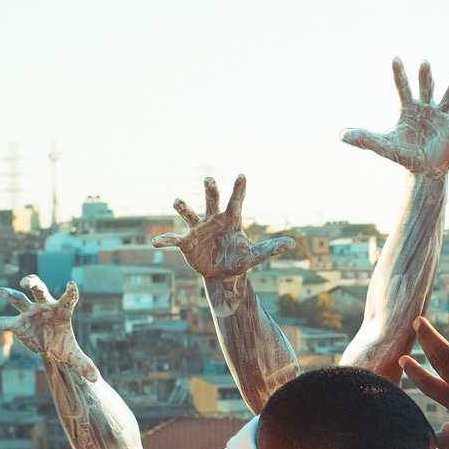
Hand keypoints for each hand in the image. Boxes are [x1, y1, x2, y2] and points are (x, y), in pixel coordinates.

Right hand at [0, 275, 99, 380]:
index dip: (71, 292)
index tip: (72, 284)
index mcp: (62, 310)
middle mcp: (44, 306)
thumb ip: (85, 365)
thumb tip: (95, 380)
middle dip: (32, 283)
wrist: (50, 346)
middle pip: (39, 289)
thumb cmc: (64, 344)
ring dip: (9, 294)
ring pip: (18, 299)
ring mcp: (29, 313)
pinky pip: (4, 322)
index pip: (68, 299)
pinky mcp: (18, 324)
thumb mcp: (75, 356)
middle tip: (25, 281)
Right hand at [153, 175, 293, 312]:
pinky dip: (165, 240)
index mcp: (231, 220)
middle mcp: (213, 220)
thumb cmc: (240, 259)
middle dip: (211, 190)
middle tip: (209, 179)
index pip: (236, 201)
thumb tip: (292, 243)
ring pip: (190, 214)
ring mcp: (198, 229)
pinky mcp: (187, 243)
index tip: (241, 176)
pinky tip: (156, 242)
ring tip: (177, 201)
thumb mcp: (256, 255)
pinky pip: (174, 240)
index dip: (238, 189)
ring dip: (183, 208)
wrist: (222, 273)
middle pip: (212, 201)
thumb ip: (271, 248)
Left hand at [340, 57, 448, 176]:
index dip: (398, 74)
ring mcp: (442, 116)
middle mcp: (426, 107)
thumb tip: (340, 135)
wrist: (425, 170)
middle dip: (424, 76)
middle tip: (423, 62)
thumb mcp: (383, 146)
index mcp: (409, 108)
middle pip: (426, 87)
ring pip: (447, 98)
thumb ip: (364, 139)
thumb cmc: (405, 153)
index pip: (402, 87)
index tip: (395, 58)